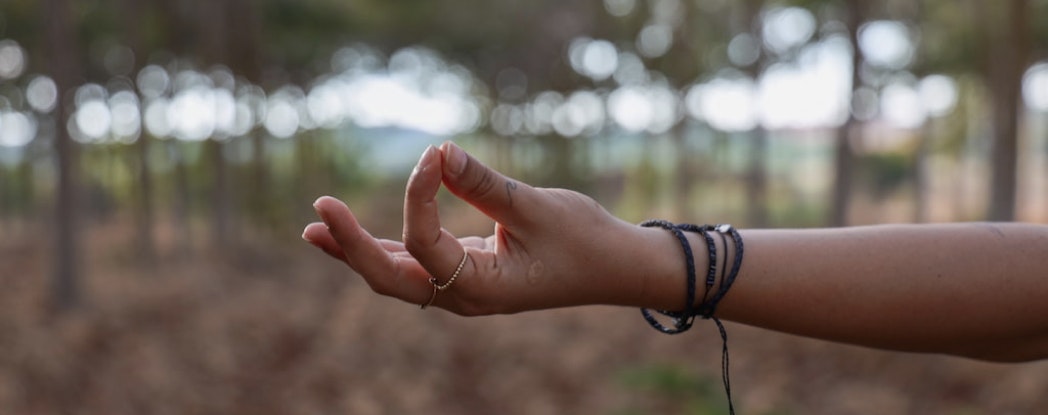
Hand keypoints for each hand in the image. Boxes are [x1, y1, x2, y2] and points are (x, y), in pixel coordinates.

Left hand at [302, 142, 676, 314]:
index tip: (433, 154)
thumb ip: (483, 182)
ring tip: (315, 229)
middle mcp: (465, 297)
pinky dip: (385, 248)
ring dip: (358, 251)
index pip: (427, 242)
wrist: (616, 268)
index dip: (419, 195)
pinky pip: (416, 265)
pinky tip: (353, 236)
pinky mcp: (466, 274)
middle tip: (318, 214)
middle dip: (352, 247)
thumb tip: (438, 151)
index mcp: (484, 288)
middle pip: (392, 278)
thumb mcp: (536, 207)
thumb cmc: (585, 241)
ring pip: (397, 275)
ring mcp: (463, 289)